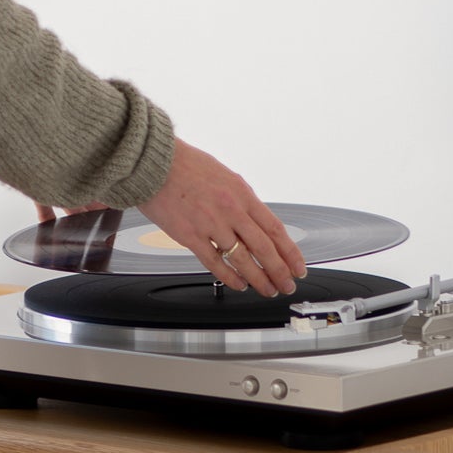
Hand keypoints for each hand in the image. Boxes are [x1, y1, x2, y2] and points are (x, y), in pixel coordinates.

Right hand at [141, 140, 304, 294]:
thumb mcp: (226, 177)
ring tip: (267, 289)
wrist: (153, 163)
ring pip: (243, 260)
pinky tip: (239, 284)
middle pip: (264, 248)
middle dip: (280, 271)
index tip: (298, 266)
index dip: (290, 252)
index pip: (275, 229)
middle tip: (287, 284)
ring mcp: (210, 225)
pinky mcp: (190, 236)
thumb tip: (256, 223)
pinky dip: (230, 278)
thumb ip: (242, 201)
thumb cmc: (186, 166)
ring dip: (259, 279)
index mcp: (242, 194)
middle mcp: (230, 210)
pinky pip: (215, 263)